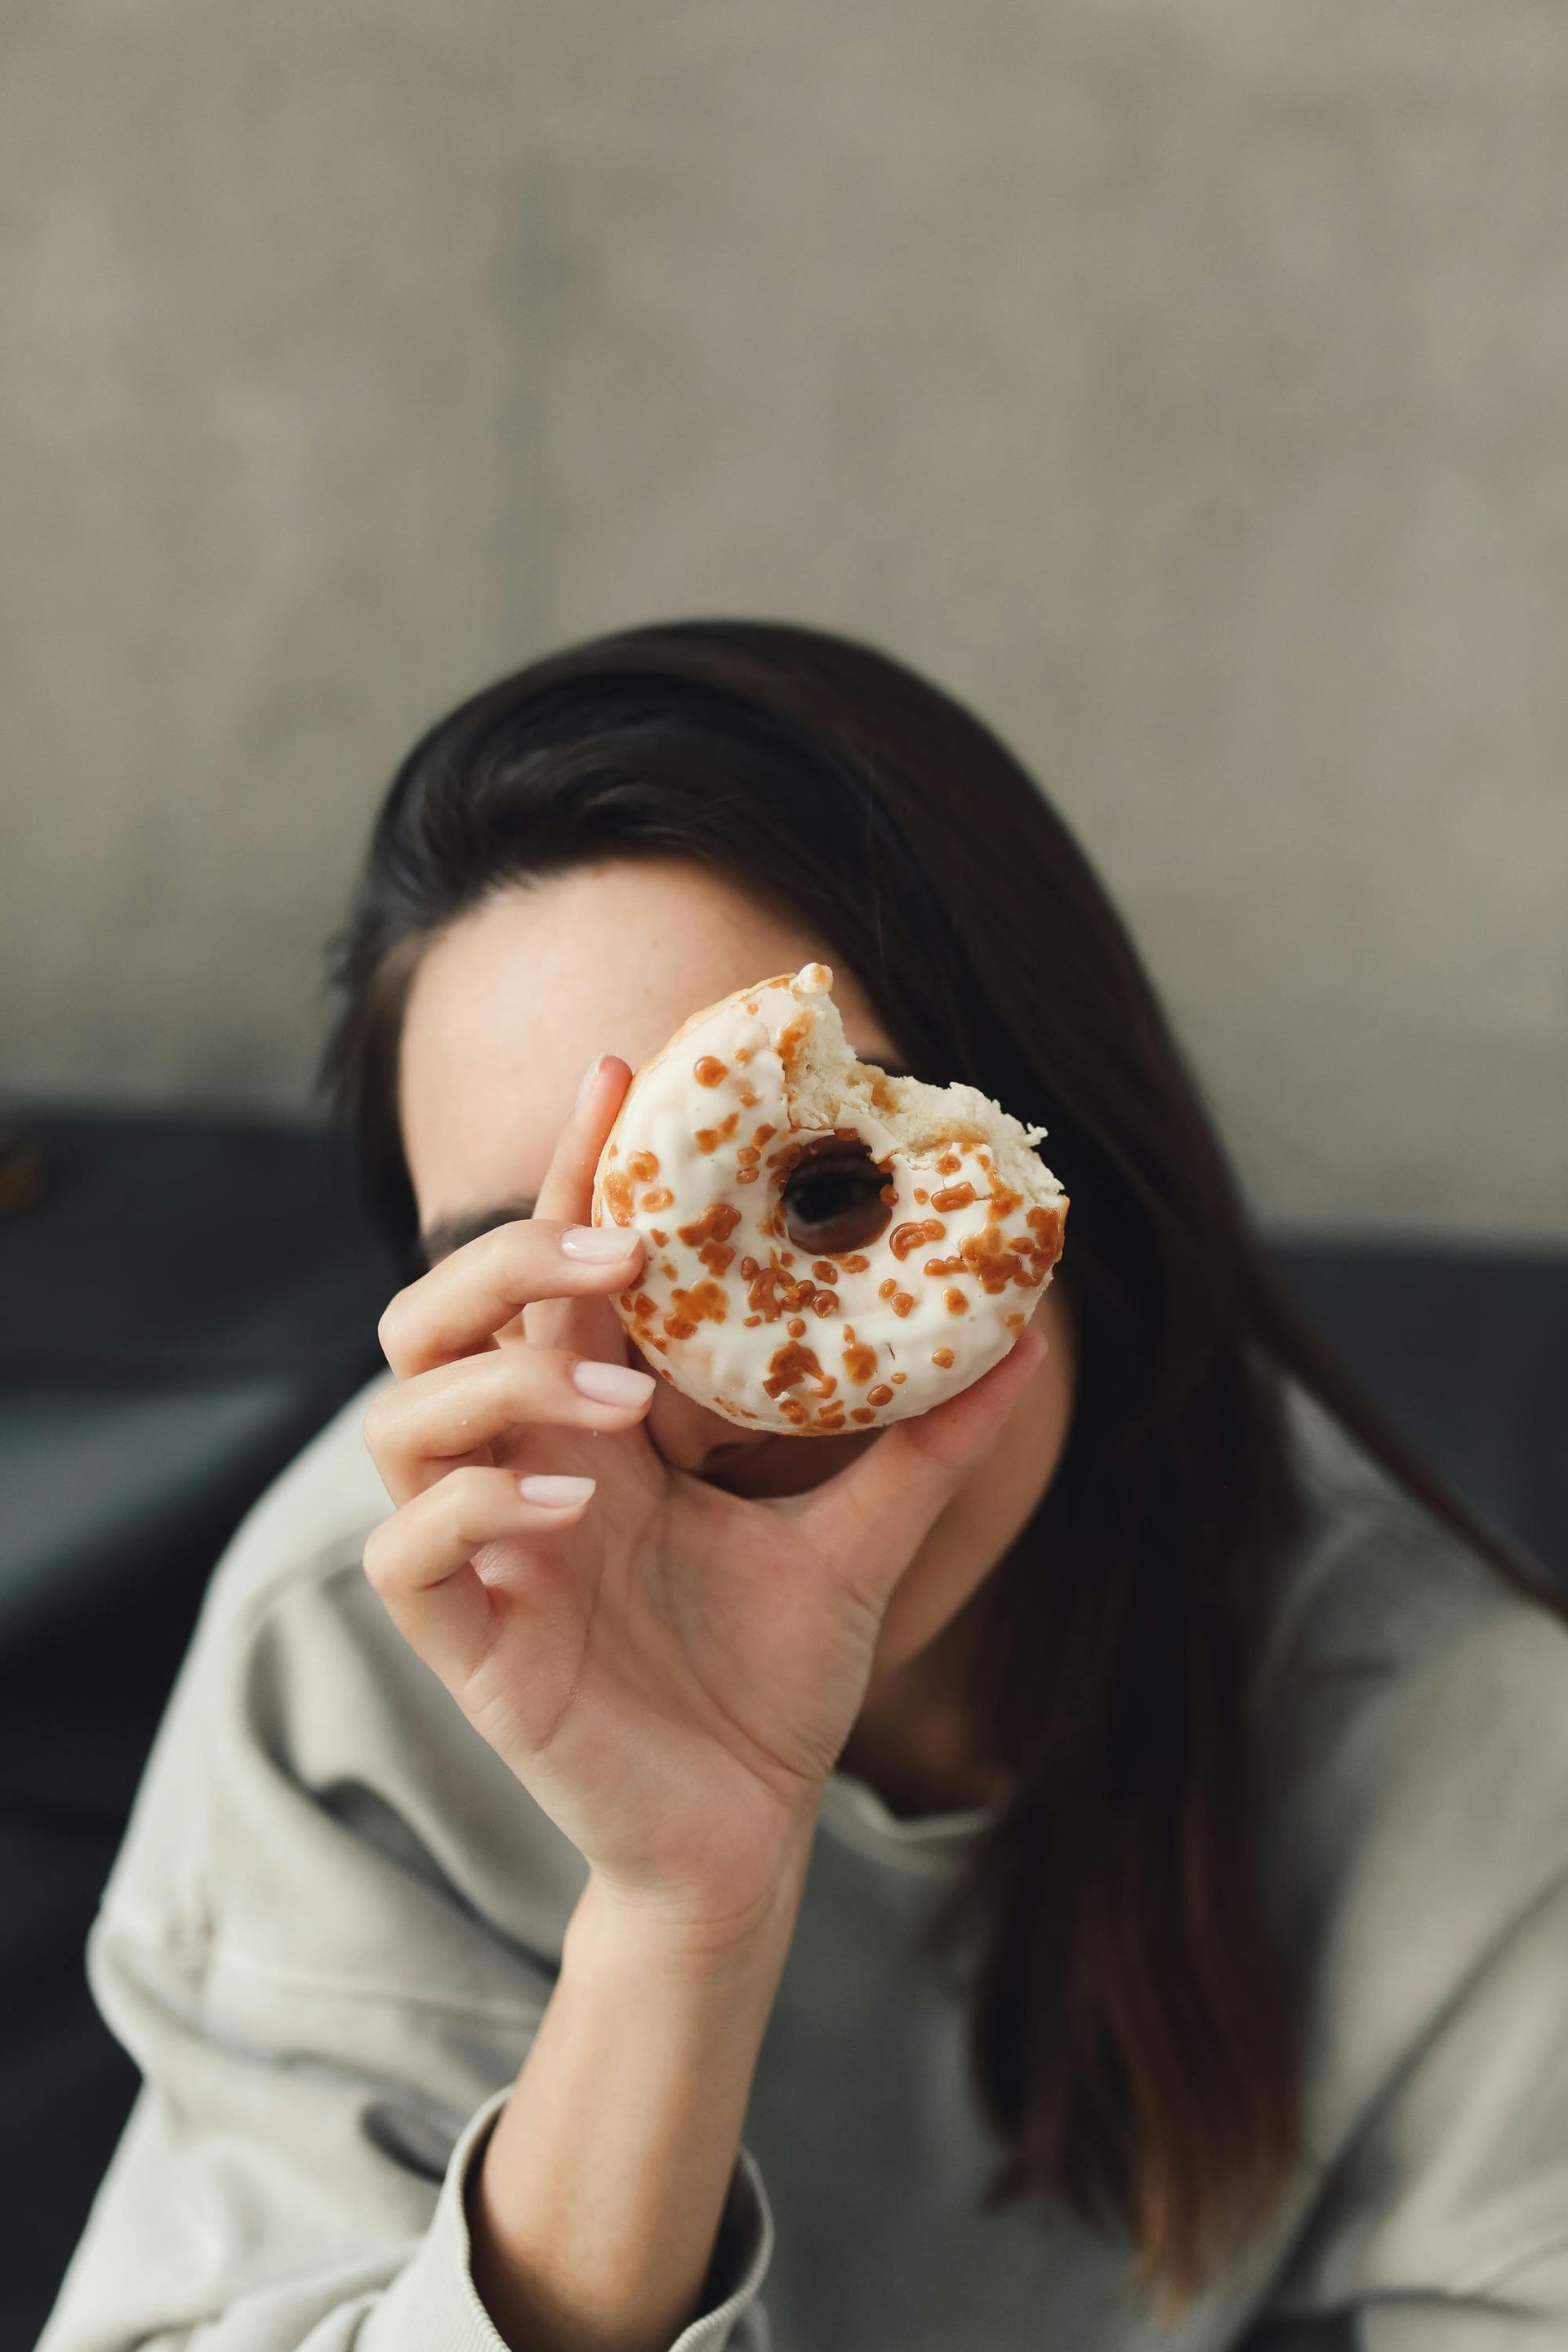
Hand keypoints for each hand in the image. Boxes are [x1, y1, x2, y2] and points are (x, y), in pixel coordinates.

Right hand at [362, 1054, 1044, 1951]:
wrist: (743, 1839)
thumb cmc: (770, 1686)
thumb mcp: (857, 1545)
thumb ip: (922, 1449)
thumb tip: (1023, 1344)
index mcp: (597, 1426)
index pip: (558, 1273)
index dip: (572, 1173)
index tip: (620, 1076)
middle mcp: (524, 1467)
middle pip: (439, 1311)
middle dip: (514, 1255)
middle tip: (623, 1253)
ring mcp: (483, 1552)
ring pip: (402, 1412)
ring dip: (500, 1378)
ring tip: (616, 1407)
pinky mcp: (467, 1640)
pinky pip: (408, 1545)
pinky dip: (472, 1501)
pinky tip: (567, 1503)